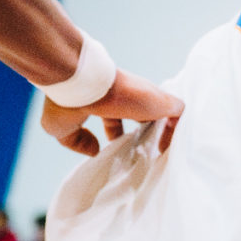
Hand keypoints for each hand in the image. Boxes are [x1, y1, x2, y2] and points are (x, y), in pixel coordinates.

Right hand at [40, 68, 183, 156]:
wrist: (80, 82)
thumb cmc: (65, 100)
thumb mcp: (61, 127)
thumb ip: (77, 142)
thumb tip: (94, 151)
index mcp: (105, 99)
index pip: (117, 115)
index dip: (118, 133)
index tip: (119, 148)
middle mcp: (126, 96)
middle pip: (142, 115)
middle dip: (144, 134)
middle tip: (142, 156)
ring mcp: (143, 97)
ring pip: (163, 114)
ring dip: (162, 134)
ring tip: (159, 157)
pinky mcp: (160, 100)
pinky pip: (179, 115)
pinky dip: (176, 132)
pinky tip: (167, 151)